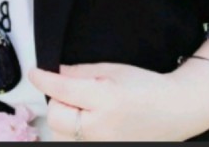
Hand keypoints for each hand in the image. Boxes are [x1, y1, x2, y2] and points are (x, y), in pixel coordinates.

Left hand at [29, 62, 206, 140]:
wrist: (174, 111)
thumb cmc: (145, 86)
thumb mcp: (112, 69)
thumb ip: (79, 71)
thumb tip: (54, 72)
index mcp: (106, 100)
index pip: (62, 89)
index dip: (43, 78)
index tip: (34, 73)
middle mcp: (102, 128)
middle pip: (56, 115)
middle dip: (57, 99)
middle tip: (69, 90)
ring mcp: (104, 145)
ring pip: (61, 133)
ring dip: (63, 117)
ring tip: (82, 107)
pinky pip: (74, 142)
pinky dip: (73, 131)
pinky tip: (86, 120)